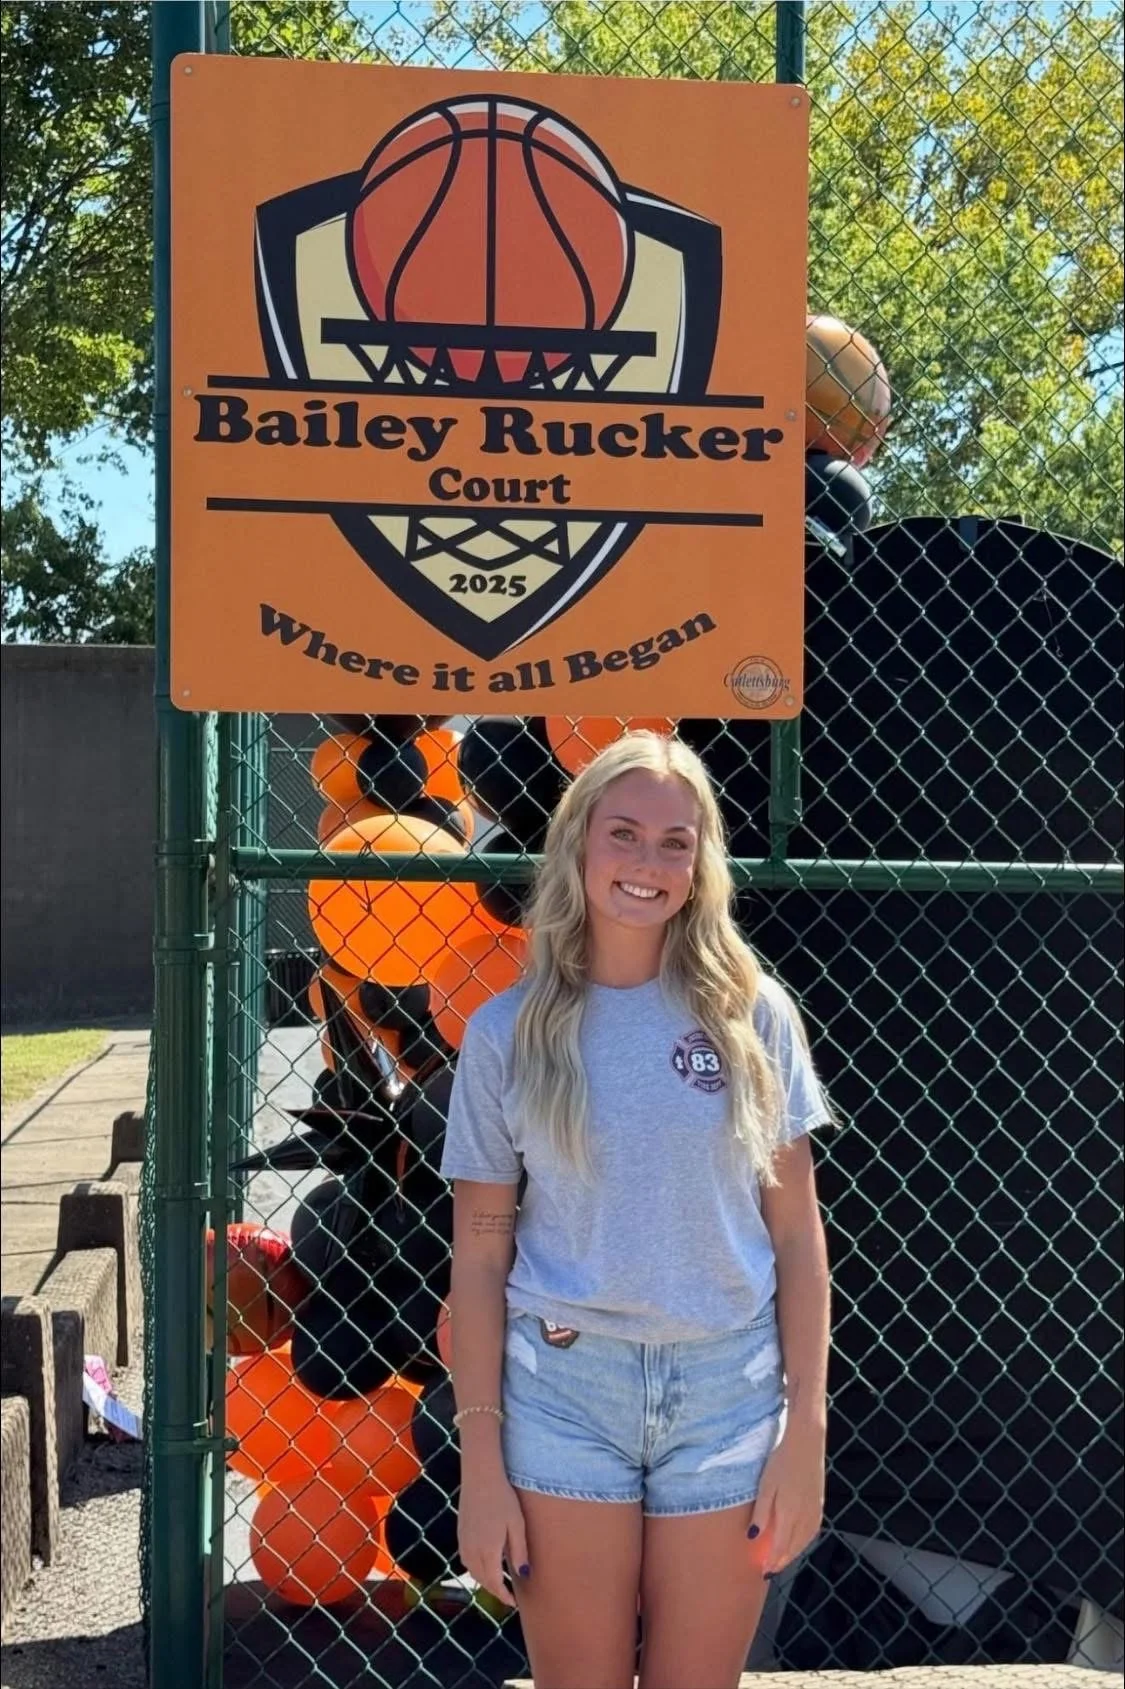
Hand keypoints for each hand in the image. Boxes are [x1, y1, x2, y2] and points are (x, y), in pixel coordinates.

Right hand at [457, 1469, 529, 1607]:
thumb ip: (519, 1552)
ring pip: (472, 1571)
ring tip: (498, 1581)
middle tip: (508, 1595)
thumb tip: (523, 1575)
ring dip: (484, 1580)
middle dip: (495, 1590)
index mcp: (487, 1551)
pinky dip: (476, 1568)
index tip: (514, 1603)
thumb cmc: (503, 1498)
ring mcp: (463, 1542)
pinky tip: (485, 1563)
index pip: (494, 1583)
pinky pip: (467, 1560)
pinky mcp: (460, 1534)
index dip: (504, 1596)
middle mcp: (472, 1551)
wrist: (480, 1476)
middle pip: (482, 1580)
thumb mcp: (517, 1525)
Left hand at [749, 1421, 824, 1576]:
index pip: (780, 1547)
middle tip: (770, 1570)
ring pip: (805, 1541)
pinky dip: (804, 1542)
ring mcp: (815, 1510)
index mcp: (790, 1514)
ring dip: (793, 1553)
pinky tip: (798, 1541)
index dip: (772, 1561)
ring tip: (782, 1559)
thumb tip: (753, 1537)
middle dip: (782, 1560)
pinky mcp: (820, 1503)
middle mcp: (805, 1517)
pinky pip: (812, 1531)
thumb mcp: (765, 1486)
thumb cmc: (781, 1462)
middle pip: (794, 1547)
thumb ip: (760, 1513)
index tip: (764, 1571)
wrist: (806, 1443)